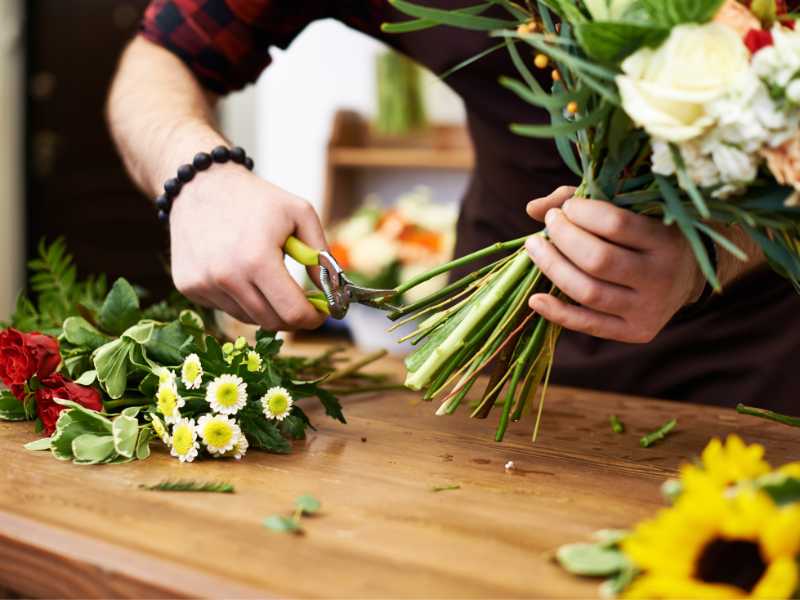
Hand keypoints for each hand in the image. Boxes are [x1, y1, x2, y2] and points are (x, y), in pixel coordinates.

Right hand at [169, 166, 326, 330]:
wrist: (201, 184)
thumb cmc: (257, 199)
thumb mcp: (300, 214)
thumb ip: (321, 255)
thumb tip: (331, 292)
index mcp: (257, 259)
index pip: (292, 312)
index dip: (313, 318)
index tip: (321, 313)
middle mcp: (226, 277)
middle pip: (272, 322)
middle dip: (293, 316)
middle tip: (302, 302)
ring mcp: (203, 284)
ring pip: (248, 318)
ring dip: (265, 306)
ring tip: (266, 275)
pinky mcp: (188, 286)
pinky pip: (225, 308)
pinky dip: (240, 298)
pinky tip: (239, 271)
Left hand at [525, 186, 705, 342]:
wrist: (688, 277)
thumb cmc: (649, 234)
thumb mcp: (633, 211)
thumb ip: (586, 204)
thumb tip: (533, 209)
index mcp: (667, 240)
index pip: (616, 224)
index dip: (582, 213)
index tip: (568, 207)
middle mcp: (661, 277)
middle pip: (598, 260)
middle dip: (563, 237)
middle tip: (550, 223)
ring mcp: (649, 309)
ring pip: (588, 292)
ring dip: (552, 267)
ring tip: (534, 247)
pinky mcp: (635, 332)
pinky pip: (588, 325)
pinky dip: (557, 312)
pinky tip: (535, 298)